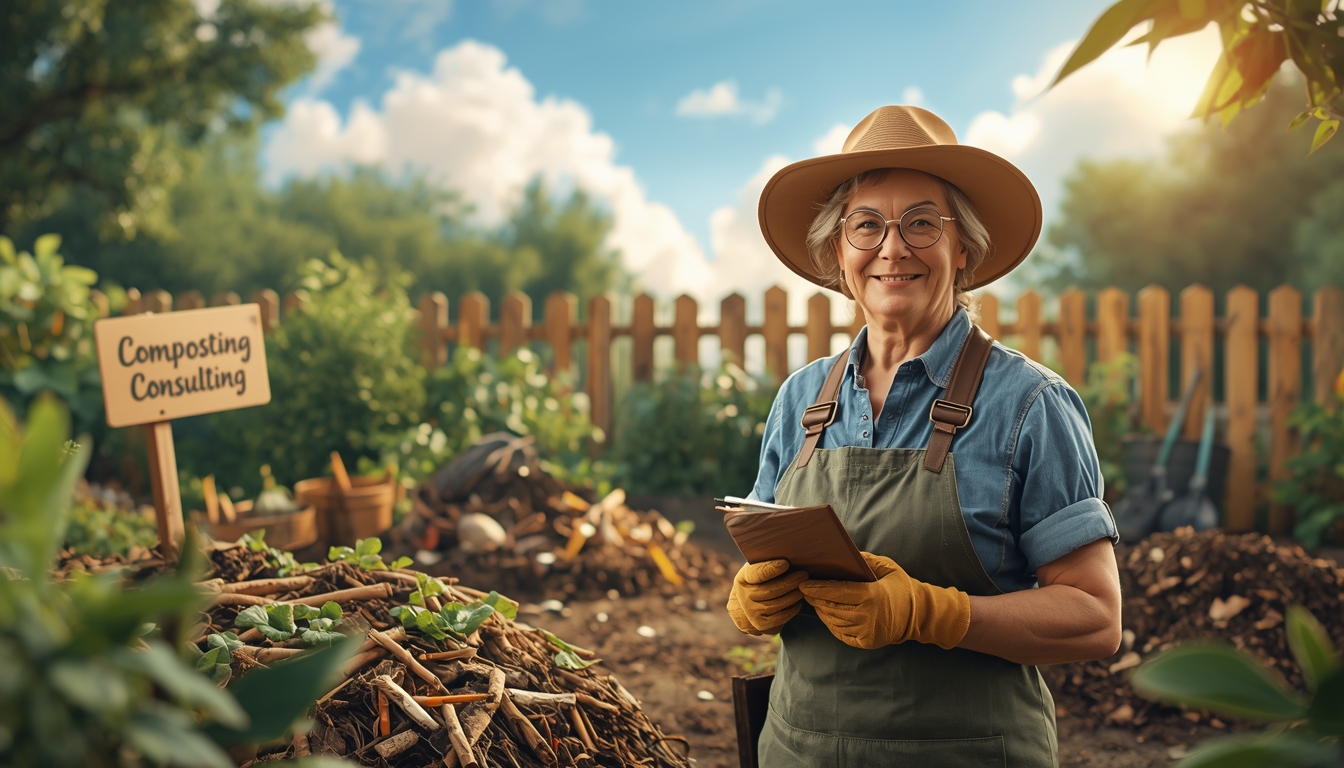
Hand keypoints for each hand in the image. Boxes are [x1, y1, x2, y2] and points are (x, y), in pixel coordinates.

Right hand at [726, 559, 808, 635]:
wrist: (748, 604)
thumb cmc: (760, 579)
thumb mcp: (758, 567)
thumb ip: (768, 561)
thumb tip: (788, 547)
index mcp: (743, 578)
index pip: (756, 574)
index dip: (770, 569)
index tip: (785, 563)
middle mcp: (744, 596)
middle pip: (771, 590)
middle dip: (790, 582)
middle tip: (804, 574)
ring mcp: (752, 612)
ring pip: (778, 603)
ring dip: (794, 594)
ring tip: (804, 586)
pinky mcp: (762, 624)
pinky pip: (782, 616)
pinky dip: (793, 608)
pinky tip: (799, 600)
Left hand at [799, 552, 969, 649]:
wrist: (918, 615)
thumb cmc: (900, 587)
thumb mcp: (887, 567)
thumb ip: (865, 560)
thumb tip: (843, 553)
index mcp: (871, 596)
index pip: (836, 592)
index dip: (817, 588)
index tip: (803, 584)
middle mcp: (867, 616)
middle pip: (831, 607)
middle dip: (815, 599)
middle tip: (804, 590)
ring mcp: (866, 632)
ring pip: (833, 621)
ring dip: (821, 610)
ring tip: (814, 600)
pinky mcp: (865, 642)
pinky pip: (840, 633)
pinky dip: (831, 623)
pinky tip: (827, 613)